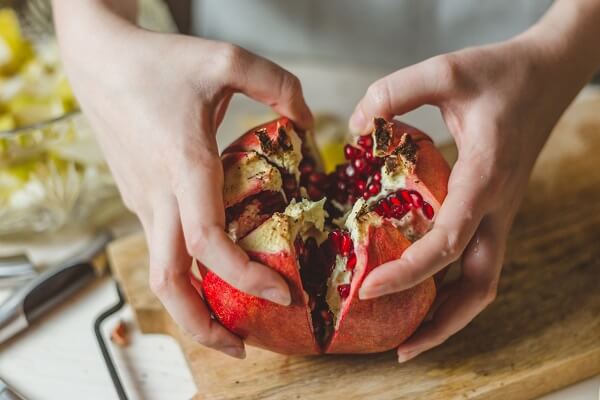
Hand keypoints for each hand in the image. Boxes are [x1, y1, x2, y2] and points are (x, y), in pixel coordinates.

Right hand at [55, 18, 312, 357]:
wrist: (99, 61)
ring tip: (229, 325)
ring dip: (191, 307)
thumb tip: (308, 122)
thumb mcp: (227, 60)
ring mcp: (143, 201)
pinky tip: (213, 269)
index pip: (207, 243)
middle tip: (243, 346)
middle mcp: (159, 195)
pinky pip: (162, 247)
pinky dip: (187, 272)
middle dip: (203, 326)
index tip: (283, 292)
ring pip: (160, 272)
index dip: (245, 276)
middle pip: (169, 282)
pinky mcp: (138, 197)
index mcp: (183, 166)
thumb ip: (278, 86)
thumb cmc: (160, 60)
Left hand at [349, 19, 596, 361]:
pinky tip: (423, 286)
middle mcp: (497, 206)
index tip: (370, 290)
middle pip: (479, 285)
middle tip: (400, 348)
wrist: (550, 73)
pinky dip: (453, 284)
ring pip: (484, 280)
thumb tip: (356, 127)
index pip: (449, 241)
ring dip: (451, 314)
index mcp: (486, 177)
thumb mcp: (447, 70)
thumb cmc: (503, 72)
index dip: (410, 272)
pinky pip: (478, 259)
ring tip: (410, 336)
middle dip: (442, 323)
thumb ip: (396, 92)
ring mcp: (500, 211)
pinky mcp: (495, 208)